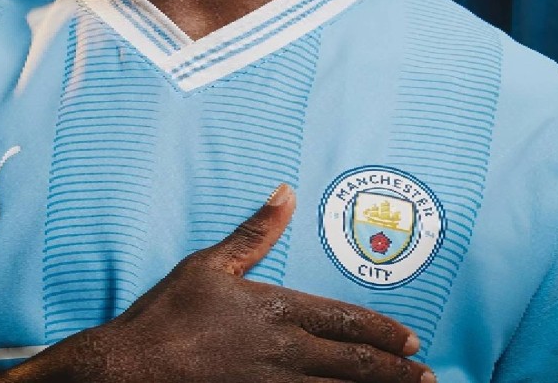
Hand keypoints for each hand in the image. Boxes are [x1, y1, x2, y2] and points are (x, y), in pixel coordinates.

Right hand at [0, 184, 434, 382]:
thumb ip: (254, 232)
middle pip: (353, 363)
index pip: (344, 322)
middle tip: (425, 375)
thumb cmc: (169, 314)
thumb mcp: (210, 263)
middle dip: (393, 370)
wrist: (132, 367)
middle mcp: (283, 352)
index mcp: (275, 310)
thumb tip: (284, 193)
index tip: (412, 339)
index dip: (382, 332)